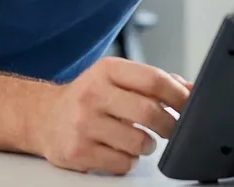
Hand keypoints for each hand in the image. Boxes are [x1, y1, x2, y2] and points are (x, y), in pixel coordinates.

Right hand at [36, 57, 190, 174]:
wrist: (43, 117)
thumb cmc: (88, 97)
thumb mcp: (116, 78)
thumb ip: (153, 82)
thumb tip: (191, 89)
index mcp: (107, 70)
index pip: (153, 79)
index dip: (179, 95)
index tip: (189, 106)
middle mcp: (92, 94)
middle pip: (149, 112)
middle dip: (169, 125)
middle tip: (170, 129)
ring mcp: (83, 124)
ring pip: (138, 142)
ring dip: (147, 145)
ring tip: (138, 140)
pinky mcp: (78, 151)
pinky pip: (121, 163)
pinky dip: (128, 161)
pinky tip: (117, 150)